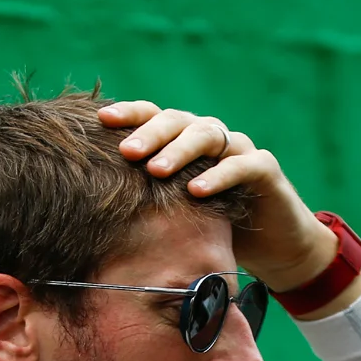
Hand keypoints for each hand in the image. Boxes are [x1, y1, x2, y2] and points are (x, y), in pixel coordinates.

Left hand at [99, 101, 346, 296]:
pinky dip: (220, 174)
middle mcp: (212, 137)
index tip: (101, 119)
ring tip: (157, 170)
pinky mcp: (266, 169)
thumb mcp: (174, 212)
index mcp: (184, 141)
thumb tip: (88, 199)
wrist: (272, 247)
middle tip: (127, 151)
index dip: (130, 113)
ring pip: (209, 134)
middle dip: (151, 134)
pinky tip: (199, 189)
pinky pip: (242, 164)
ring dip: (180, 151)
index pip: (156, 116)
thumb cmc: (215, 228)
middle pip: (179, 120)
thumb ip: (145, 198)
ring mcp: (240, 149)